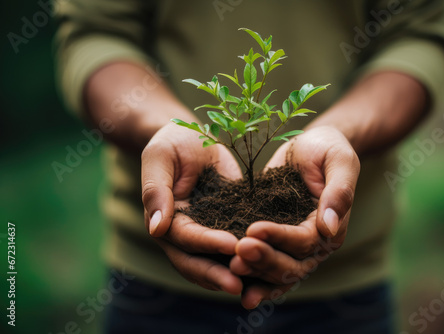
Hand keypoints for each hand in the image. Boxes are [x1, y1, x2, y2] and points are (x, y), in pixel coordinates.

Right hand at [141, 122, 243, 293]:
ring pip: (216, 263)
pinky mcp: (228, 226)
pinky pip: (236, 249)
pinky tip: (268, 268)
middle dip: (218, 274)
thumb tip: (154, 229)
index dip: (206, 242)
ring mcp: (206, 234)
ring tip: (256, 285)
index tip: (230, 245)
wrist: (195, 139)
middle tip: (240, 284)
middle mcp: (183, 235)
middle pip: (196, 262)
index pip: (185, 238)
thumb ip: (155, 190)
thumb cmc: (173, 142)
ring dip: (234, 275)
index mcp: (165, 220)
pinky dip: (249, 262)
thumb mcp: (161, 157)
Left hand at [229, 126, 359, 307]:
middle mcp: (312, 244)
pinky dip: (252, 276)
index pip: (305, 242)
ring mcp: (291, 245)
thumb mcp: (339, 161)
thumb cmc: (327, 150)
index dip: (280, 238)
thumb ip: (339, 192)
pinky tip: (234, 282)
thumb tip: (330, 228)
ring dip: (255, 271)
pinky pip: (264, 264)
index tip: (254, 229)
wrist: (310, 146)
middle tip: (239, 251)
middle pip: (291, 266)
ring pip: (276, 272)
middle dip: (264, 260)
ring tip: (231, 265)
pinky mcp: (272, 238)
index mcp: (331, 228)